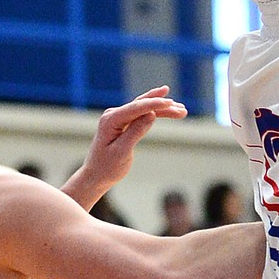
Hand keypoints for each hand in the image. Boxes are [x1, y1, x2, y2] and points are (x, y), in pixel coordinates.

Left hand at [69, 87, 186, 208]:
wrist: (96, 175)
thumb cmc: (107, 167)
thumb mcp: (122, 152)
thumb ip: (135, 132)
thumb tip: (151, 115)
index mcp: (110, 120)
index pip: (136, 108)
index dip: (154, 104)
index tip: (171, 103)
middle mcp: (114, 114)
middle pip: (142, 105)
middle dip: (163, 105)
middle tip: (182, 110)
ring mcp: (118, 117)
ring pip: (144, 108)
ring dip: (163, 108)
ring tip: (182, 110)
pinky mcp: (124, 122)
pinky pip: (142, 114)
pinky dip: (157, 113)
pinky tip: (169, 108)